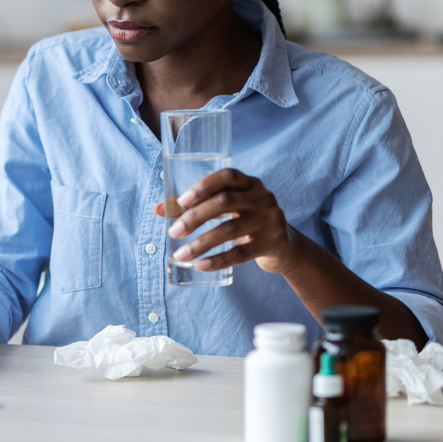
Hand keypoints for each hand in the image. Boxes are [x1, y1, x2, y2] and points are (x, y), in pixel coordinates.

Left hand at [154, 168, 296, 273]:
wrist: (285, 247)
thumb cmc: (245, 221)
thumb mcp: (226, 210)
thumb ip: (194, 207)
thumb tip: (157, 209)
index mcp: (249, 183)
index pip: (227, 176)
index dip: (203, 186)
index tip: (182, 201)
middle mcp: (263, 197)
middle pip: (225, 202)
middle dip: (195, 217)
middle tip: (173, 233)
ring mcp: (271, 220)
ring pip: (230, 230)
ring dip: (201, 243)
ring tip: (181, 255)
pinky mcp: (274, 243)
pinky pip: (242, 253)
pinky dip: (219, 260)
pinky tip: (201, 266)